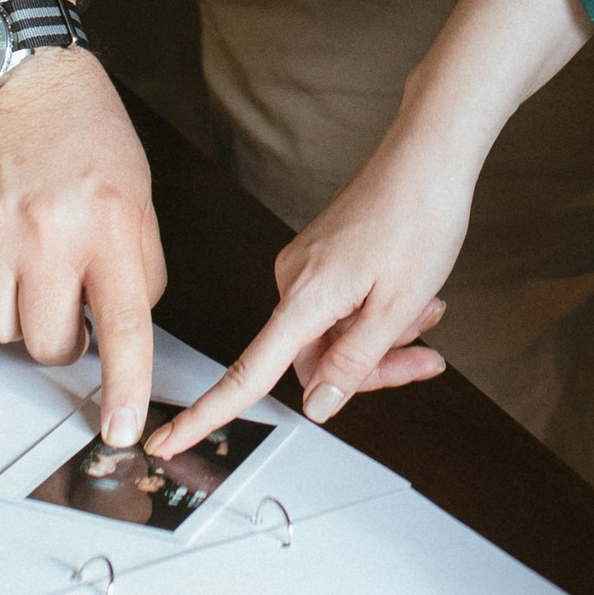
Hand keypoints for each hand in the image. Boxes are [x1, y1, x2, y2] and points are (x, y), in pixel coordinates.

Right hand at [0, 48, 165, 444]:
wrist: (15, 66)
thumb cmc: (83, 129)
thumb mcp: (135, 191)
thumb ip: (135, 264)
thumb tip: (121, 337)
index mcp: (110, 221)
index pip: (124, 328)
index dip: (125, 390)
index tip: (121, 431)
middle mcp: (49, 230)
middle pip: (51, 344)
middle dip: (61, 337)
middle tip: (60, 299)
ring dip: (11, 321)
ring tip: (20, 275)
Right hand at [145, 116, 469, 462]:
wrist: (428, 153)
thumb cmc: (417, 218)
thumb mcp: (396, 307)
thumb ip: (355, 362)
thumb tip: (318, 404)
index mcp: (303, 298)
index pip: (245, 373)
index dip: (206, 413)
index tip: (165, 441)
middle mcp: (294, 280)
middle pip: (315, 359)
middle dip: (369, 367)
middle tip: (422, 357)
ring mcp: (307, 265)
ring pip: (336, 333)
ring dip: (382, 336)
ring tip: (427, 311)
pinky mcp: (323, 254)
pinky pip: (342, 304)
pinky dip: (376, 311)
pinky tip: (416, 298)